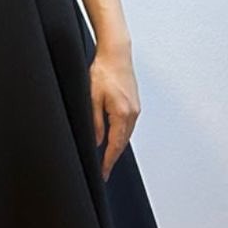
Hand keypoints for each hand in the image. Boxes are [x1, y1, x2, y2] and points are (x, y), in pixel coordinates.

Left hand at [89, 43, 139, 179]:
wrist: (116, 53)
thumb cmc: (103, 71)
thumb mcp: (92, 98)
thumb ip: (94, 122)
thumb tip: (96, 141)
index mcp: (122, 113)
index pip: (115, 145)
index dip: (108, 161)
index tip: (103, 174)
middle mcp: (132, 113)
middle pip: (123, 142)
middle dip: (112, 157)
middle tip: (103, 171)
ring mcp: (135, 108)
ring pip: (126, 134)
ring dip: (117, 146)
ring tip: (106, 158)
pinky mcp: (134, 103)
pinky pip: (127, 125)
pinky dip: (120, 135)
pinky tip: (113, 138)